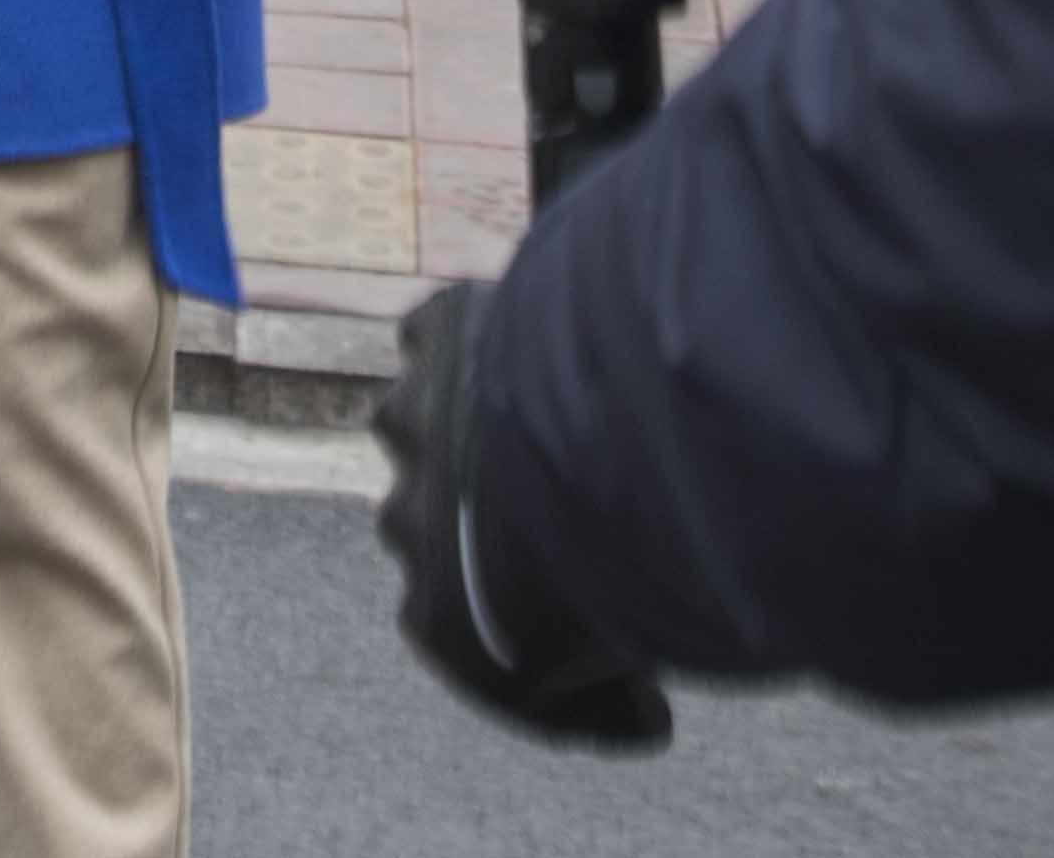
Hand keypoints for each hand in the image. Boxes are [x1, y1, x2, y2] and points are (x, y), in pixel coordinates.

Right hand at [375, 283, 673, 751]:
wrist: (570, 490)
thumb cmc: (591, 599)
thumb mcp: (609, 689)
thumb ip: (619, 708)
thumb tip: (652, 728)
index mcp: (432, 617)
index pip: (451, 612)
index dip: (517, 595)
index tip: (570, 584)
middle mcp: (402, 518)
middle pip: (426, 508)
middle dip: (477, 496)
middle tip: (560, 486)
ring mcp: (412, 421)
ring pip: (417, 413)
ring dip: (463, 409)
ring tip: (542, 403)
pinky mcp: (434, 337)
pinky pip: (434, 328)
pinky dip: (471, 325)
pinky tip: (522, 327)